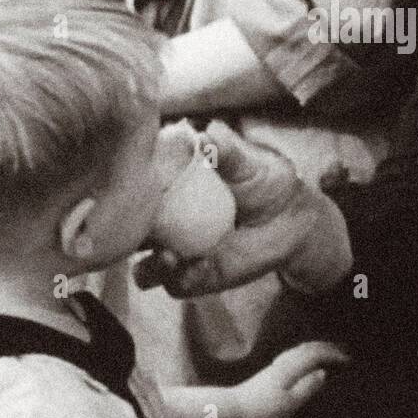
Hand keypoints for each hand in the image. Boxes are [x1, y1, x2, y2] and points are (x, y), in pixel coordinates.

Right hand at [136, 120, 351, 296]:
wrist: (290, 217)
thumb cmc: (260, 178)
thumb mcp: (246, 162)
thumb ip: (227, 151)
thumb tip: (211, 133)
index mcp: (164, 185)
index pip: (133, 188)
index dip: (127, 187)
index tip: (132, 185)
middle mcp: (159, 221)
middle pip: (129, 234)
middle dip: (128, 236)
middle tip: (143, 228)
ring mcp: (172, 250)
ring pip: (143, 266)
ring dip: (150, 265)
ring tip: (169, 256)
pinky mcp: (190, 276)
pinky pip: (174, 284)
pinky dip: (182, 278)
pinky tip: (199, 266)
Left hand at [233, 340, 348, 417]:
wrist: (232, 411)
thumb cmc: (263, 409)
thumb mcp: (290, 403)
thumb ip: (307, 387)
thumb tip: (323, 372)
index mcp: (291, 366)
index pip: (316, 353)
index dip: (333, 354)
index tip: (349, 359)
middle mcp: (283, 361)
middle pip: (308, 347)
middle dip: (326, 347)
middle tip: (342, 352)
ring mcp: (275, 366)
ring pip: (300, 350)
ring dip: (316, 349)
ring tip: (328, 355)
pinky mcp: (270, 373)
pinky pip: (294, 356)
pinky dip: (305, 355)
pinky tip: (304, 364)